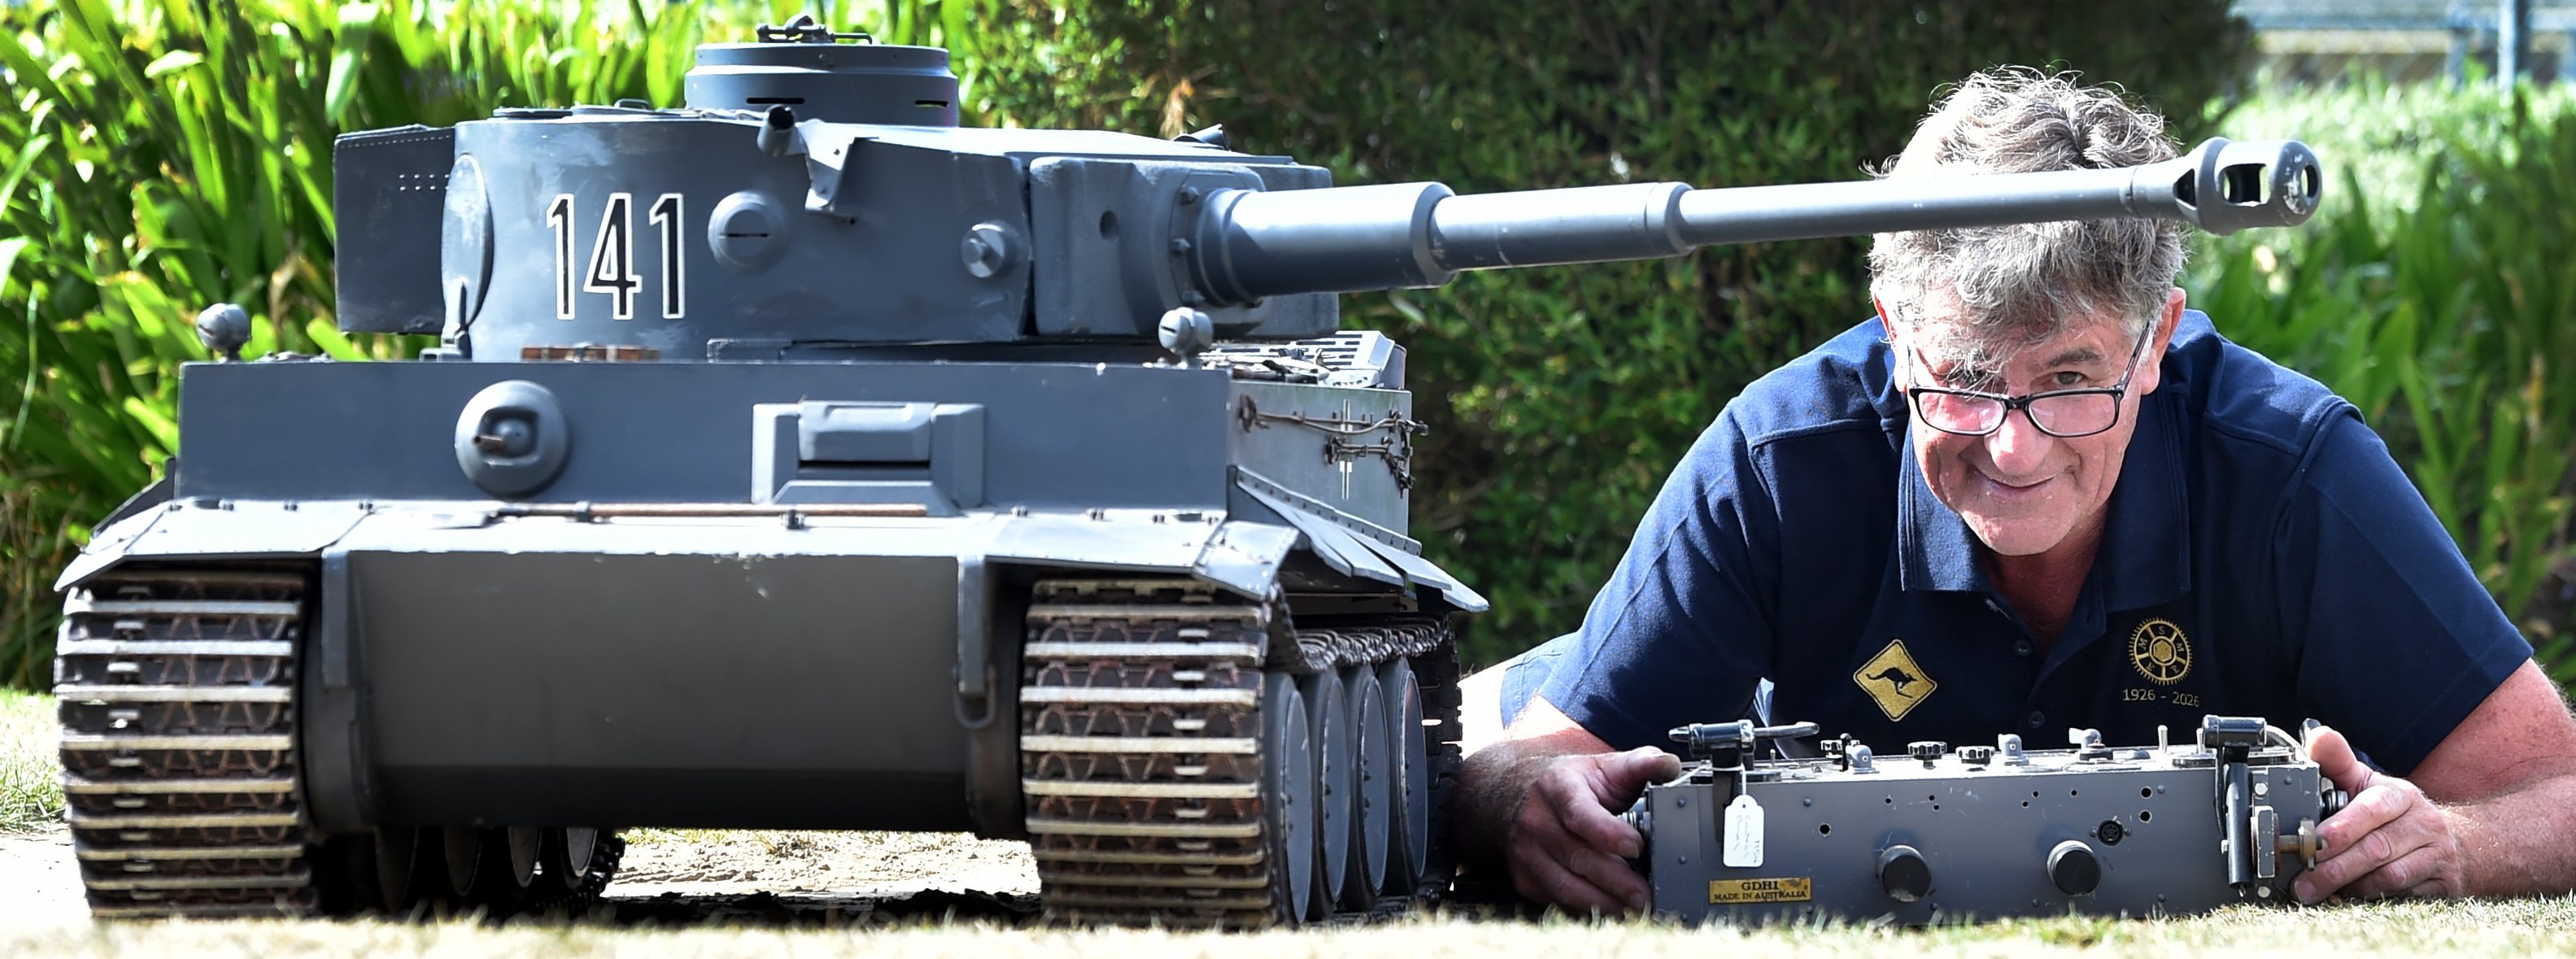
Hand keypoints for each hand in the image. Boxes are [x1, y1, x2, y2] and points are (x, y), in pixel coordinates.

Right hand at [1504, 746, 1679, 914]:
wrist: (1514, 793)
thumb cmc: (1569, 784)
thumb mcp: (1602, 766)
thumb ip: (1639, 764)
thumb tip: (1669, 765)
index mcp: (1558, 787)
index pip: (1581, 813)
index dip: (1608, 833)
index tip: (1636, 847)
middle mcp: (1537, 821)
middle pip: (1578, 856)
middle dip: (1615, 880)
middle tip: (1645, 895)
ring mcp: (1527, 852)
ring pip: (1565, 885)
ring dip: (1602, 902)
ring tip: (1633, 910)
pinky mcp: (1525, 877)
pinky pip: (1556, 900)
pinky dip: (1585, 909)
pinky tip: (1610, 910)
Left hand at [2295, 724, 2467, 901]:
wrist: (2457, 843)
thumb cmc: (2396, 814)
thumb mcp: (2368, 784)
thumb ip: (2338, 763)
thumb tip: (2318, 737)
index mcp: (2399, 795)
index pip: (2372, 808)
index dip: (2343, 827)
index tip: (2315, 840)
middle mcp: (2422, 824)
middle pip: (2376, 848)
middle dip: (2334, 867)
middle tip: (2303, 882)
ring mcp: (2437, 855)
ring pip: (2390, 876)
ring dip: (2352, 886)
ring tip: (2320, 891)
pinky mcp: (2443, 884)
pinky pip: (2405, 896)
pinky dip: (2375, 899)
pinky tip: (2351, 898)